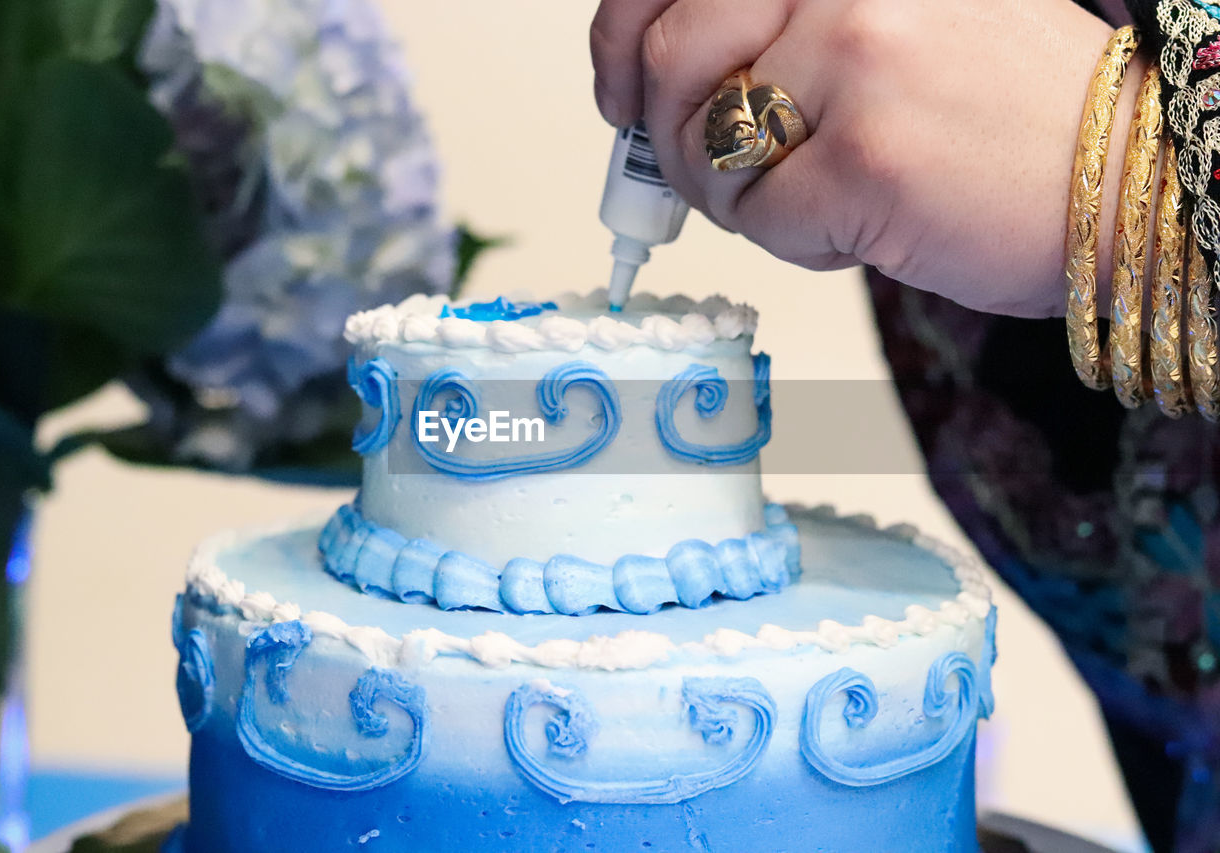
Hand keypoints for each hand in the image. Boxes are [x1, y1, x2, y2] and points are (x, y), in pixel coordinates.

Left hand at [591, 0, 1144, 317]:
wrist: (1126, 180)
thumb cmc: (1011, 118)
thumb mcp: (891, 32)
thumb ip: (782, 38)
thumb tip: (658, 84)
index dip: (622, 39)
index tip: (621, 90)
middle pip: (670, 63)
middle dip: (668, 140)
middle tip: (706, 175)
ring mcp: (853, 65)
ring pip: (702, 149)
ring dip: (737, 197)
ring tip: (814, 200)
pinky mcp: (862, 160)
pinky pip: (757, 220)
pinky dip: (794, 243)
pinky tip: (860, 228)